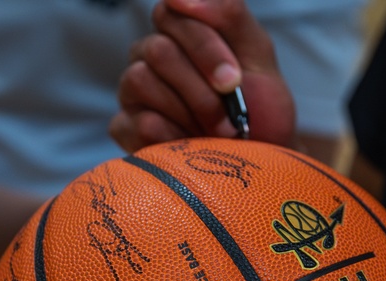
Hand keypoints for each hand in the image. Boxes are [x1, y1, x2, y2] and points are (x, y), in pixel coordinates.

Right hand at [111, 0, 296, 152]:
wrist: (260, 162)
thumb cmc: (260, 108)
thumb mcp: (259, 55)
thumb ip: (228, 13)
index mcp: (179, 31)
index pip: (170, 12)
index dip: (204, 47)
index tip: (233, 79)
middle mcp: (149, 56)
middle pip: (158, 50)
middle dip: (202, 88)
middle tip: (230, 115)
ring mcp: (133, 93)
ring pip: (140, 81)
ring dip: (190, 112)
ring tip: (214, 133)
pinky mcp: (125, 129)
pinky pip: (138, 123)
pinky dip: (175, 138)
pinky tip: (191, 146)